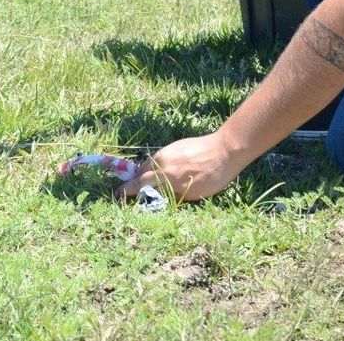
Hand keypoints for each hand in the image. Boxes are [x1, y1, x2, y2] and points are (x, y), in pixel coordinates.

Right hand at [120, 131, 246, 203]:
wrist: (225, 149)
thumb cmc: (214, 176)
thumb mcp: (195, 193)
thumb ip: (174, 195)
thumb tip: (159, 197)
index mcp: (168, 177)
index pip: (140, 185)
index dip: (127, 191)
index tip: (118, 196)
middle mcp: (163, 163)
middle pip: (140, 174)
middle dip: (132, 183)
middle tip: (126, 191)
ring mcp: (167, 152)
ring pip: (148, 164)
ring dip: (142, 174)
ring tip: (142, 183)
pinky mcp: (172, 146)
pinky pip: (156, 158)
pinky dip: (152, 166)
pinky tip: (157, 171)